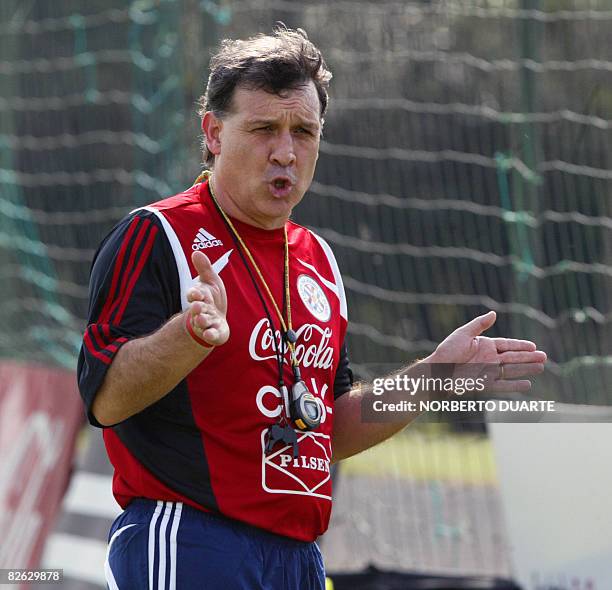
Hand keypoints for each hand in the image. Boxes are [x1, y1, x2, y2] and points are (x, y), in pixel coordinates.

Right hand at [185, 251, 229, 346]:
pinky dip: (210, 335)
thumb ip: (204, 268)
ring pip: (202, 322)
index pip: (194, 295)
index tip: (195, 293)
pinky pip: (211, 335)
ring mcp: (207, 323)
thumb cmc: (212, 299)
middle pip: (197, 309)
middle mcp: (201, 311)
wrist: (216, 320)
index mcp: (199, 297)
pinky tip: (210, 335)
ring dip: (201, 321)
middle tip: (197, 307)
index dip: (194, 294)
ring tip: (202, 319)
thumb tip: (196, 252)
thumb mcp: (211, 281)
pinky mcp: (214, 333)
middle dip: (197, 308)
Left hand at [430, 311, 546, 391]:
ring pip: (511, 370)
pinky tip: (527, 384)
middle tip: (544, 357)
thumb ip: (479, 325)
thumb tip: (494, 313)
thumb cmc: (447, 351)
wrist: (437, 371)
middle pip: (513, 358)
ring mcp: (488, 372)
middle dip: (529, 357)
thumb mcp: (463, 334)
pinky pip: (503, 385)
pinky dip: (515, 385)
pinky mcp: (485, 384)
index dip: (521, 346)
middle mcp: (489, 359)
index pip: (507, 345)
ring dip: (526, 369)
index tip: (534, 346)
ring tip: (541, 368)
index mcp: (485, 346)